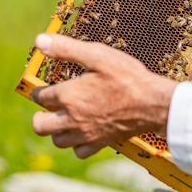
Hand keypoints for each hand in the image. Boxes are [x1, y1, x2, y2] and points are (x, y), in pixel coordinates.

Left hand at [30, 33, 176, 158]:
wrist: (152, 103)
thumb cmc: (127, 77)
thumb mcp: (97, 55)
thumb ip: (66, 48)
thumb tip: (40, 40)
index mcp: (69, 95)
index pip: (40, 97)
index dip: (39, 91)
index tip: (43, 88)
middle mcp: (72, 118)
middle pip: (40, 126)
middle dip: (40, 116)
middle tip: (49, 108)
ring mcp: (86, 133)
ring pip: (58, 140)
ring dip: (57, 130)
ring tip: (65, 119)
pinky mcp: (100, 143)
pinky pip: (79, 151)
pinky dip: (77, 144)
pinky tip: (84, 131)